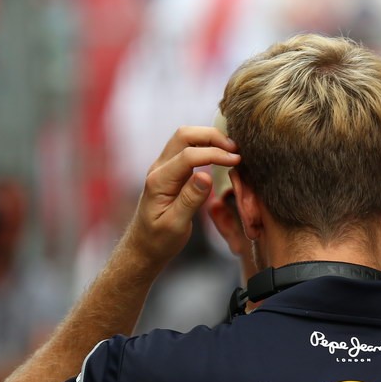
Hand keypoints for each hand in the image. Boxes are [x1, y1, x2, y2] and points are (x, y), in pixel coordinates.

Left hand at [125, 125, 239, 270]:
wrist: (143, 246)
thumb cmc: (159, 239)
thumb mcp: (176, 225)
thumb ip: (190, 200)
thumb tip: (206, 176)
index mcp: (159, 181)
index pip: (188, 156)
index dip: (215, 154)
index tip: (237, 160)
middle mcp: (159, 168)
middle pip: (184, 135)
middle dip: (212, 137)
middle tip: (236, 149)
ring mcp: (164, 167)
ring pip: (186, 138)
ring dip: (209, 139)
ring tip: (232, 150)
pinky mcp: (172, 171)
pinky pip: (188, 149)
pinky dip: (206, 146)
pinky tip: (221, 155)